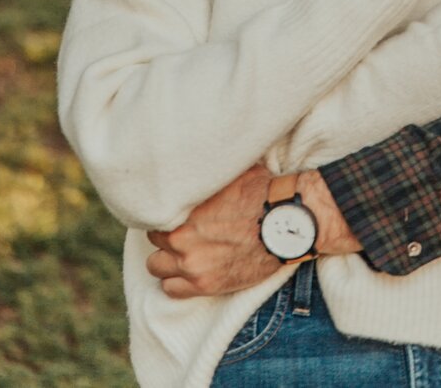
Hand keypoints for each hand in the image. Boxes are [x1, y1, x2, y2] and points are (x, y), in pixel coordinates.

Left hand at [145, 165, 359, 298]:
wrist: (286, 224)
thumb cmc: (263, 192)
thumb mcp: (234, 170)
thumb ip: (210, 170)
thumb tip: (201, 150)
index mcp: (187, 207)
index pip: (156, 212)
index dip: (166, 212)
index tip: (175, 213)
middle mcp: (183, 237)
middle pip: (154, 238)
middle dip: (166, 234)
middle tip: (181, 232)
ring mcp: (192, 263)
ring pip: (156, 265)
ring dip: (167, 259)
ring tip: (182, 253)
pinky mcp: (205, 285)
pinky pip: (170, 289)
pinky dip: (176, 282)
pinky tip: (187, 272)